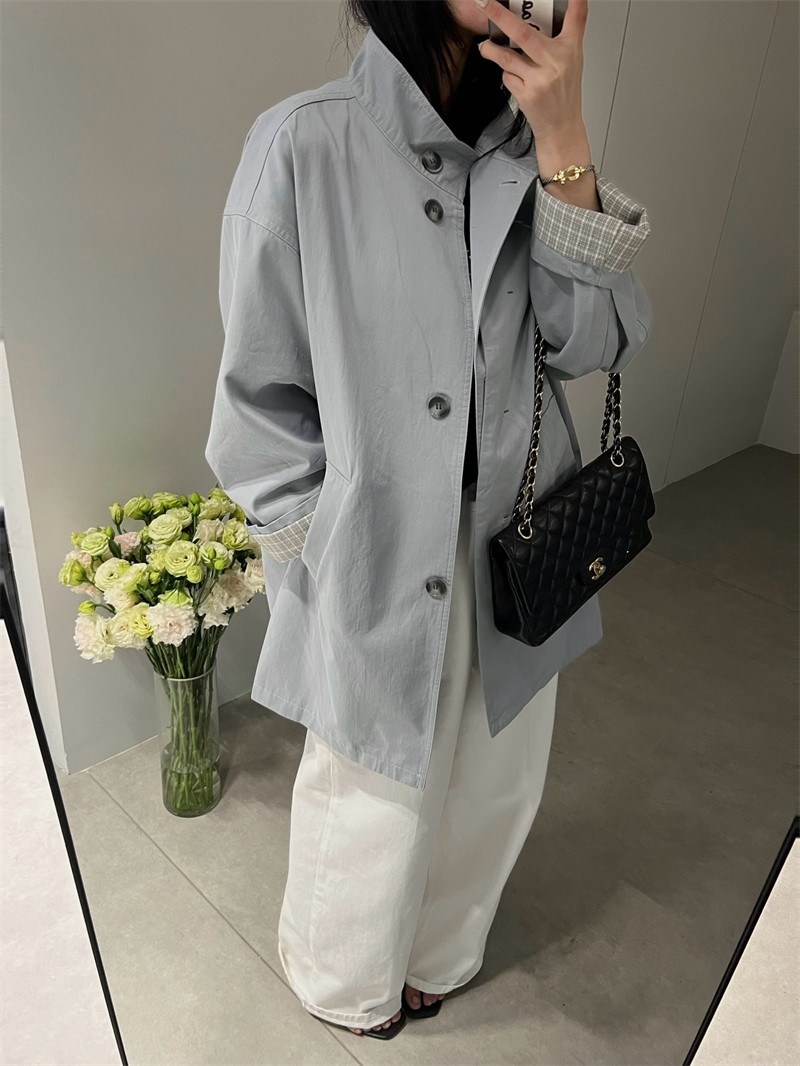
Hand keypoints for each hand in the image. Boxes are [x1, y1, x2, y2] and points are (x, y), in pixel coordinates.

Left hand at [474, 0, 588, 142]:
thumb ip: (561, 38)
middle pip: (524, 33)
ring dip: (492, 51)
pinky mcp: (527, 94)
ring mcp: (541, 79)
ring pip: (507, 57)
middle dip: (500, 16)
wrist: (561, 127)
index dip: (575, 1)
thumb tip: (540, 18)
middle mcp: (556, 62)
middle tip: (484, 3)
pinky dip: (507, 75)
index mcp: (570, 50)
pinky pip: (508, 77)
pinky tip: (516, 79)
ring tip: (485, 47)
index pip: (577, 17)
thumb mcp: (571, 61)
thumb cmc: (564, 93)